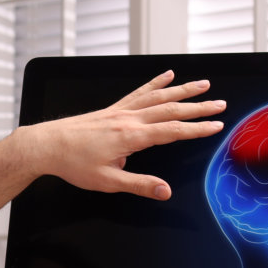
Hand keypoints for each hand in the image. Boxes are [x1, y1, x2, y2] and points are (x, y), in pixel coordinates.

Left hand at [9, 70, 225, 199]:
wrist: (46, 145)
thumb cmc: (74, 164)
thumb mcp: (108, 181)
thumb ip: (140, 185)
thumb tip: (165, 192)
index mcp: (131, 137)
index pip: (173, 131)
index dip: (197, 128)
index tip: (217, 125)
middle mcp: (129, 119)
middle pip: (171, 109)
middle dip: (198, 107)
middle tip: (220, 104)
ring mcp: (121, 111)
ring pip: (158, 96)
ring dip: (183, 90)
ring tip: (203, 84)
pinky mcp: (113, 109)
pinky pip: (139, 92)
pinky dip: (155, 83)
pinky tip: (167, 75)